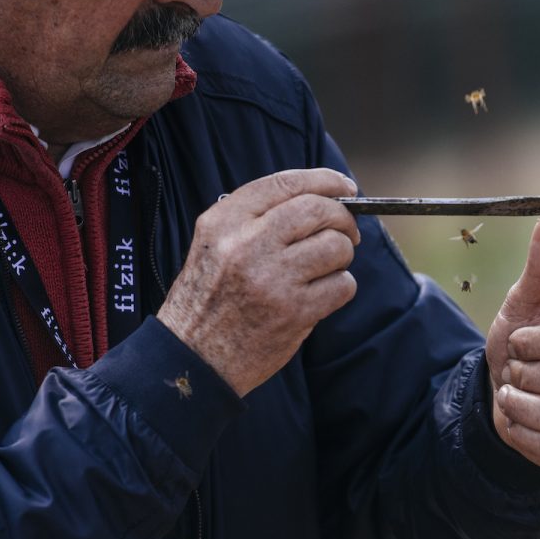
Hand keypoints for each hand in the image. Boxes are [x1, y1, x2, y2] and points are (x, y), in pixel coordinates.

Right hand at [158, 169, 360, 396]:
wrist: (192, 358)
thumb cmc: (210, 298)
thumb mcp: (215, 243)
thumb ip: (258, 216)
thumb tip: (322, 198)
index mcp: (225, 222)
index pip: (286, 183)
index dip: (325, 180)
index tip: (345, 187)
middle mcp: (247, 244)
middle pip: (318, 210)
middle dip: (343, 219)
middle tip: (346, 232)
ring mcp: (272, 279)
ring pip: (336, 247)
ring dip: (342, 256)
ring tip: (325, 268)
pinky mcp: (294, 312)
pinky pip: (342, 285)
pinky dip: (340, 287)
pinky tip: (320, 295)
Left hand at [485, 218, 539, 475]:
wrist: (522, 391)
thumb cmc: (528, 340)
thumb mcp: (528, 302)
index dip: (528, 343)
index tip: (519, 341)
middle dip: (523, 376)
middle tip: (518, 371)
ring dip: (520, 407)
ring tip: (514, 393)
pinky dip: (526, 437)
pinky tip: (521, 421)